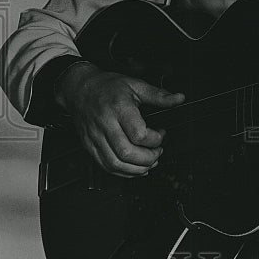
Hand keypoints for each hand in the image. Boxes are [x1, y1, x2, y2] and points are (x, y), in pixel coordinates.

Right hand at [55, 62, 184, 176]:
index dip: (155, 139)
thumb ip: (158, 95)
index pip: (139, 134)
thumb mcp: (135, 85)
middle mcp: (105, 124)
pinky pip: (105, 166)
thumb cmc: (107, 86)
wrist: (79, 89)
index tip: (161, 134)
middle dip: (148, 158)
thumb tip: (178, 98)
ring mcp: (95, 137)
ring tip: (149, 163)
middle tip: (157, 152)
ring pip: (115, 164)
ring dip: (136, 169)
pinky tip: (133, 168)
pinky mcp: (89, 146)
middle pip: (127, 153)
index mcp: (119, 108)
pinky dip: (122, 172)